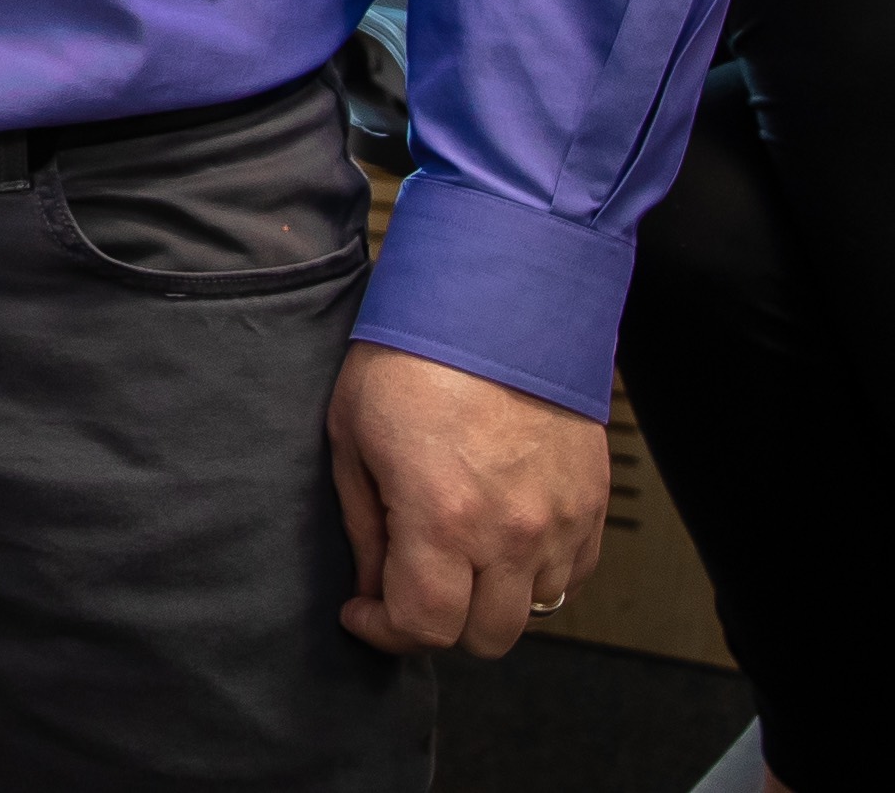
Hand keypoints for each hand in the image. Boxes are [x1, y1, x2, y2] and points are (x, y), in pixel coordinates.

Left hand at [325, 342, 608, 659]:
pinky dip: (536, 574)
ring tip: (455, 558)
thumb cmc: (411, 358)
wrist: (491, 304)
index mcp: (444, 519)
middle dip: (439, 624)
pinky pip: (570, 575)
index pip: (426, 627)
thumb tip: (372, 584)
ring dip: (490, 601)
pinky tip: (500, 539)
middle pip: (485, 637)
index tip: (364, 611)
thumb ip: (364, 526)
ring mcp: (560, 522)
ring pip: (533, 612)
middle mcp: (512, 533)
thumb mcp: (352, 438)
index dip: (386, 631)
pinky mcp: (590, 505)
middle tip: (408, 588)